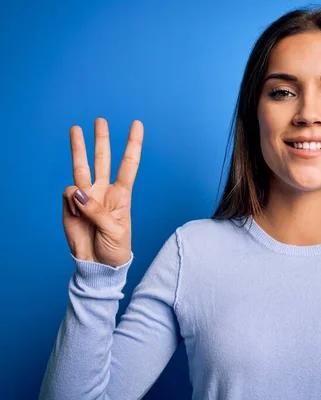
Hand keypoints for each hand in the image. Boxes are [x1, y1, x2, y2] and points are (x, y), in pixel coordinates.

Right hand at [62, 118, 143, 266]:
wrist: (98, 265)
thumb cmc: (115, 248)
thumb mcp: (115, 230)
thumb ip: (97, 211)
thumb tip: (78, 192)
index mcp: (122, 195)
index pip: (129, 165)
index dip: (133, 145)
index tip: (137, 124)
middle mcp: (104, 191)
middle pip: (103, 160)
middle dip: (101, 140)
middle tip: (100, 120)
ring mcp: (87, 197)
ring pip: (81, 167)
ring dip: (78, 149)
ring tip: (75, 129)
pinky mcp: (70, 206)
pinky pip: (69, 194)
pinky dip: (72, 203)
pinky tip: (76, 215)